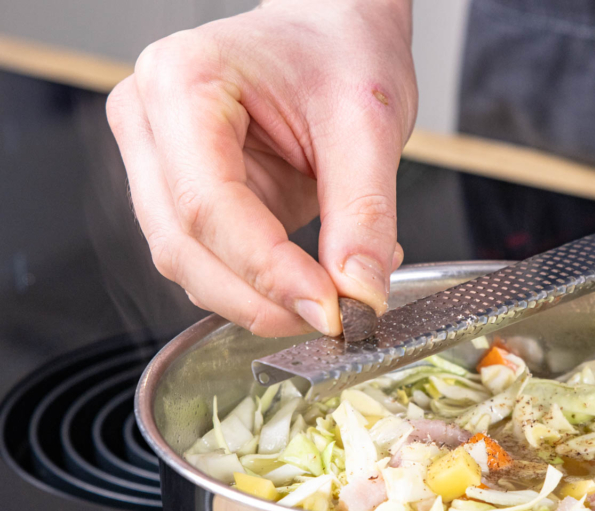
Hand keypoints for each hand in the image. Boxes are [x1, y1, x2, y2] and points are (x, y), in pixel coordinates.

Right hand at [107, 0, 414, 336]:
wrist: (334, 32)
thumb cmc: (341, 50)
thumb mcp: (369, 122)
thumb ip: (364, 212)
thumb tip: (360, 293)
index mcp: (181, 81)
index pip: (207, 203)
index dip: (266, 269)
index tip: (328, 308)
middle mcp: (149, 121)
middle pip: (182, 244)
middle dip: (257, 298)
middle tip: (332, 319)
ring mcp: (157, 161)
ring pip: (188, 263)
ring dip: (257, 300)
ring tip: (333, 294)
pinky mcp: (182, 194)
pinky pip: (209, 261)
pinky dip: (261, 286)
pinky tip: (314, 276)